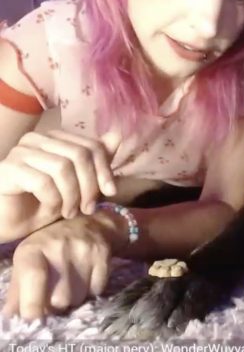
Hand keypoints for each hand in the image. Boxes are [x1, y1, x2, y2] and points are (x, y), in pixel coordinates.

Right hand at [0, 130, 116, 240]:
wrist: (9, 223)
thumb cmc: (43, 203)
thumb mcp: (78, 184)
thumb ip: (95, 161)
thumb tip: (116, 136)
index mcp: (56, 138)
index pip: (92, 146)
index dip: (105, 170)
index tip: (110, 192)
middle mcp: (37, 139)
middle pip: (80, 155)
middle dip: (90, 185)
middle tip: (87, 208)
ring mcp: (20, 151)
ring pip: (63, 168)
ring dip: (72, 196)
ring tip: (69, 212)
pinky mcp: (8, 168)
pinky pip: (43, 182)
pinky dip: (54, 200)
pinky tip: (51, 210)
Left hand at [1, 213, 124, 319]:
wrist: (89, 224)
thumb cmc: (50, 246)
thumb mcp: (28, 260)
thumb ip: (18, 288)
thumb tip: (10, 314)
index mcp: (33, 249)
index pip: (33, 277)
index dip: (32, 303)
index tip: (33, 318)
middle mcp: (59, 247)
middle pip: (59, 298)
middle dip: (56, 304)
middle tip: (55, 294)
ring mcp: (84, 250)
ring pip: (79, 297)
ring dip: (74, 298)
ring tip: (71, 284)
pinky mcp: (103, 255)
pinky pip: (97, 290)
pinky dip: (91, 290)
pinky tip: (86, 277)